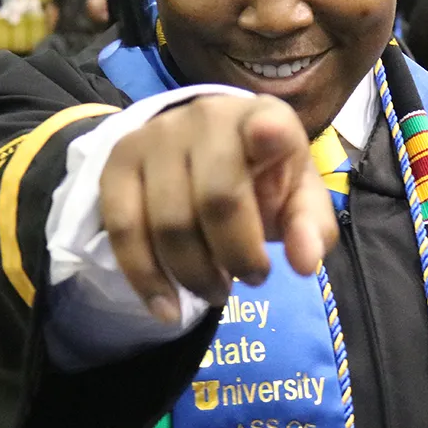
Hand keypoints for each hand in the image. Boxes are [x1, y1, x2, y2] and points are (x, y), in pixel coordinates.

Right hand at [99, 95, 338, 321]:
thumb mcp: (297, 196)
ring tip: (216, 291)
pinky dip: (146, 280)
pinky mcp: (118, 163)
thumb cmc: (261, 176)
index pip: (266, 123)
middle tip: (252, 279)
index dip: (267, 134)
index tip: (269, 138)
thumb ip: (310, 227)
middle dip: (238, 255)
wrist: (201, 149)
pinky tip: (167, 309)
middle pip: (217, 198)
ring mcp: (156, 137)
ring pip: (169, 223)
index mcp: (263, 117)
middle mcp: (206, 118)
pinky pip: (123, 230)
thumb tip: (305, 263)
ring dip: (195, 275)